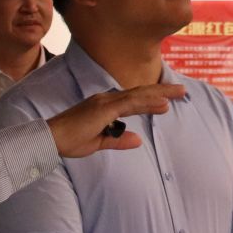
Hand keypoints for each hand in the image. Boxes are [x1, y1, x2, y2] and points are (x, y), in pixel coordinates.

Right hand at [47, 84, 186, 158]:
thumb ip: (118, 140)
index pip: (133, 101)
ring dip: (160, 93)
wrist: (50, 139)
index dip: (152, 100)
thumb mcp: (99, 142)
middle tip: (182, 90)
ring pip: (139, 95)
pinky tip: (162, 102)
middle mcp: (106, 99)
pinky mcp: (104, 108)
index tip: (168, 101)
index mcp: (105, 106)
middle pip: (140, 93)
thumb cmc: (69, 141)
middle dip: (162, 91)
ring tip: (180, 92)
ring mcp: (106, 102)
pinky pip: (130, 103)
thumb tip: (138, 140)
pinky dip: (147, 102)